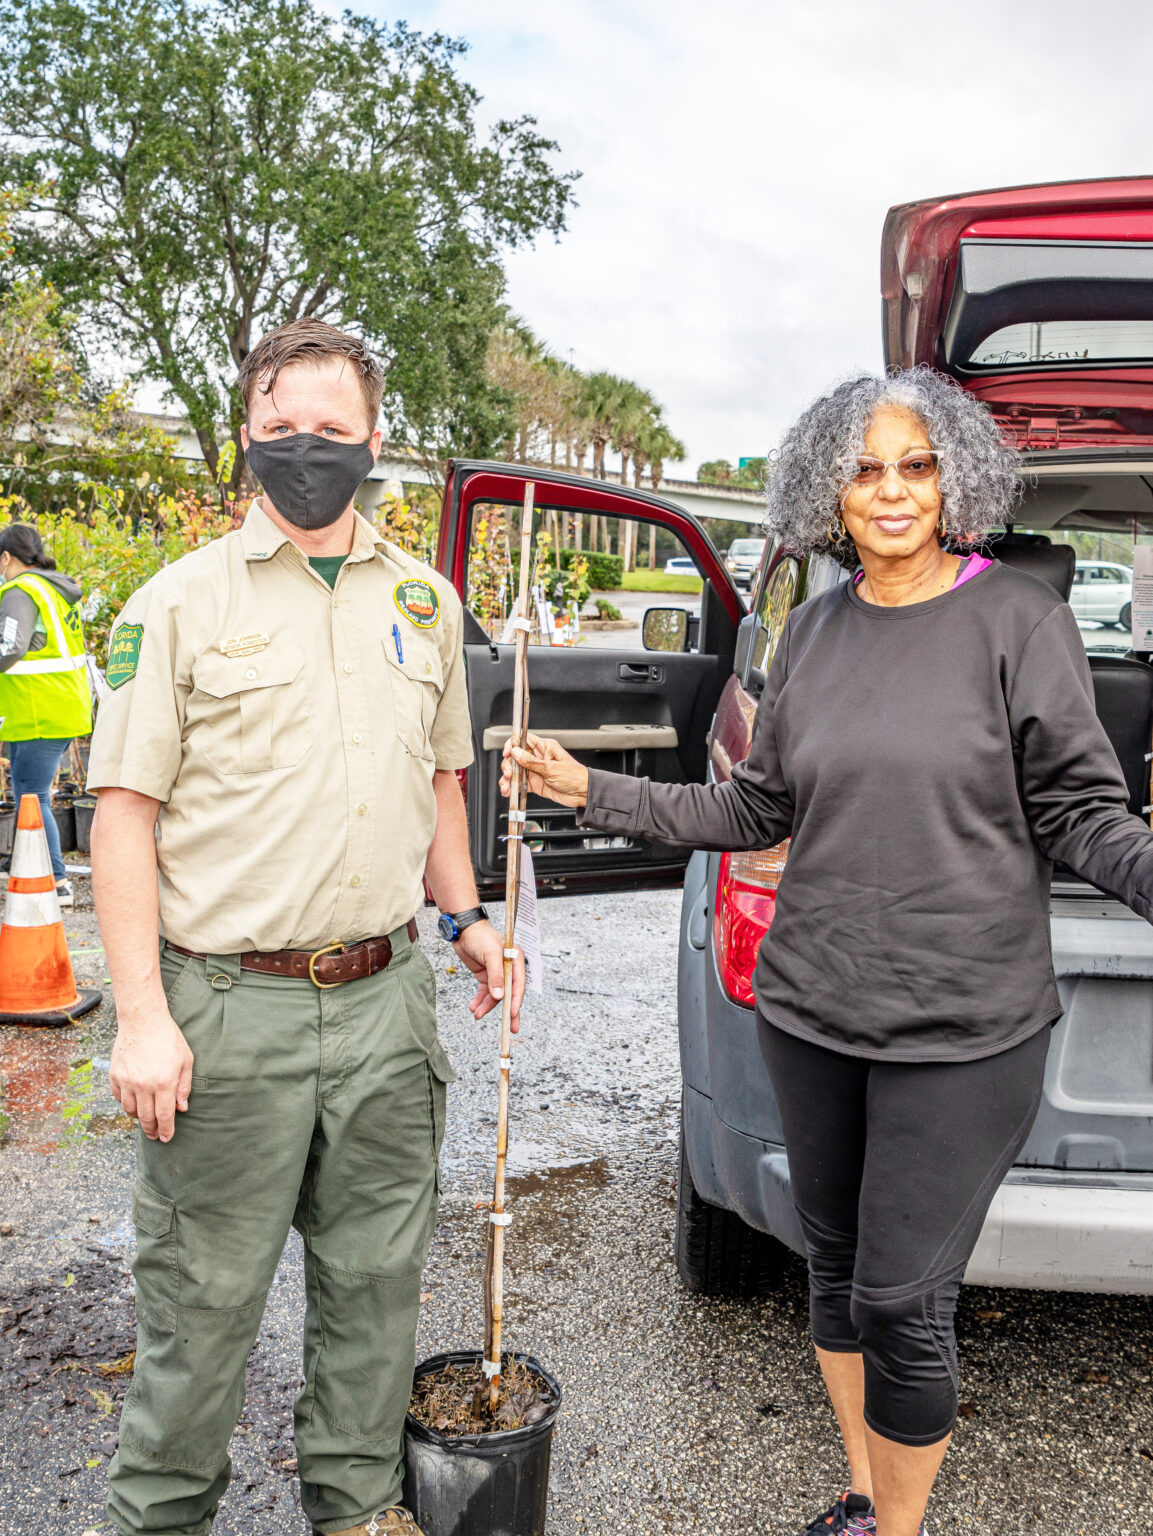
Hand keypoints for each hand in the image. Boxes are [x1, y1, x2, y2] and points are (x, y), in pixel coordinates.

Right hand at [109, 1008, 193, 1142]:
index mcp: (164, 1083)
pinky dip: (126, 1104)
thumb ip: (184, 1086)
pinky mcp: (114, 1076)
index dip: (166, 1130)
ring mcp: (127, 1081)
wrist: (143, 1020)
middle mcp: (144, 1085)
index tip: (166, 1138)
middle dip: (152, 1130)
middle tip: (156, 1135)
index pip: (164, 1115)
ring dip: (138, 1118)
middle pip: (146, 1117)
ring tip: (146, 1119)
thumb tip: (182, 1108)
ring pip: (130, 1110)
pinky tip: (134, 1103)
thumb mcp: (185, 1060)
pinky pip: (119, 1098)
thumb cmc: (168, 1038)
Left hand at [453, 919, 524, 1031]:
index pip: (518, 984)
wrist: (464, 931)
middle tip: (511, 1029)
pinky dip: (479, 1001)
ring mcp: (497, 974)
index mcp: (516, 961)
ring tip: (476, 1014)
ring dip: (486, 1006)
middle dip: (508, 1011)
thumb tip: (499, 996)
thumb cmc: (480, 937)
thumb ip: (496, 975)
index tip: (511, 1014)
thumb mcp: (489, 955)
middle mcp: (509, 969)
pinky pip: (485, 993)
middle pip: (510, 993)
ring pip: (495, 995)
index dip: (515, 1000)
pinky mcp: (486, 976)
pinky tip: (473, 1007)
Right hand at [501, 732, 589, 807]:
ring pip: (515, 771)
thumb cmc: (575, 776)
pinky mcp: (534, 783)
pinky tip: (508, 791)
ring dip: (508, 778)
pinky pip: (520, 783)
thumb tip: (516, 752)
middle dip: (509, 765)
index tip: (507, 753)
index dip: (513, 745)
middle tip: (509, 774)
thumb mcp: (551, 768)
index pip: (524, 740)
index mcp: (545, 747)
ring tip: (507, 786)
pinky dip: (512, 787)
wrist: (583, 793)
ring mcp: (535, 770)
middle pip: (515, 756)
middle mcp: (538, 757)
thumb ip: (532, 762)